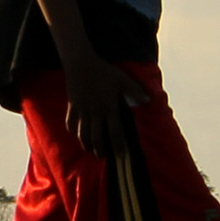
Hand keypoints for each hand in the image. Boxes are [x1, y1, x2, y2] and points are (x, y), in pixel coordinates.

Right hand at [62, 52, 135, 167]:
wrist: (80, 63)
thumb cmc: (104, 71)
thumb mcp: (122, 79)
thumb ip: (135, 91)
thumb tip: (149, 101)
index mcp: (109, 107)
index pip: (115, 132)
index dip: (118, 146)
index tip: (121, 156)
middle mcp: (95, 112)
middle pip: (96, 138)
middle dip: (100, 150)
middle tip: (103, 157)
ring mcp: (82, 110)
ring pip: (82, 134)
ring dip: (86, 144)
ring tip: (90, 150)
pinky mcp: (72, 106)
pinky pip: (70, 124)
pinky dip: (73, 132)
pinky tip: (77, 135)